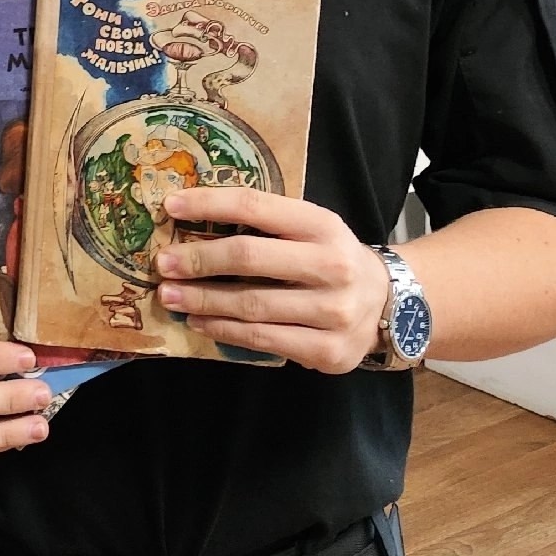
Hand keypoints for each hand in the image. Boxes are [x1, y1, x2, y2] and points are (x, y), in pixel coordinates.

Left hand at [154, 187, 389, 374]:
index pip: (256, 207)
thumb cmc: (331, 259)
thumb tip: (192, 218)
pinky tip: (200, 323)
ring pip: (252, 305)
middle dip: (198, 260)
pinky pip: (264, 340)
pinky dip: (224, 331)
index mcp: (322, 225)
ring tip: (170, 297)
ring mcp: (333, 312)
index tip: (170, 207)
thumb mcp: (311, 229)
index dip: (209, 204)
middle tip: (163, 264)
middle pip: (249, 258)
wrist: (391, 305)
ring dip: (202, 301)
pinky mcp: (329, 351)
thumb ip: (266, 224)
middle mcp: (332, 265)